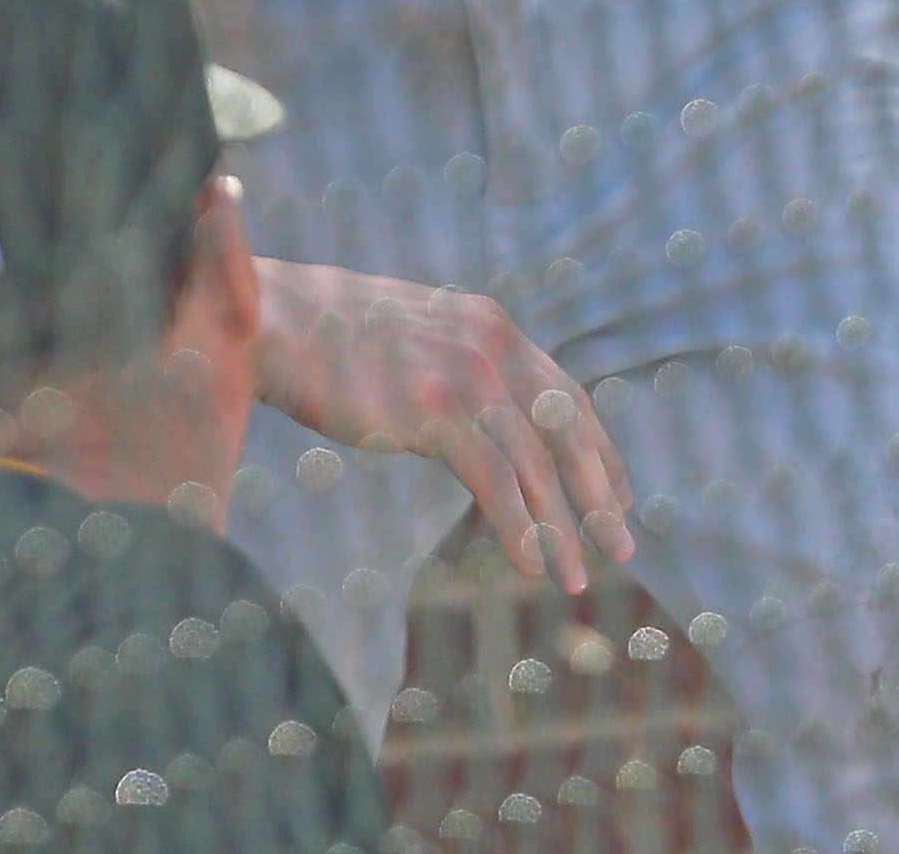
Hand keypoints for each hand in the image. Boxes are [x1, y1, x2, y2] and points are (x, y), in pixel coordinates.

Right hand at [251, 259, 636, 592]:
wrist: (277, 319)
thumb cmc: (334, 337)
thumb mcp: (418, 335)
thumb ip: (461, 363)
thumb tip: (486, 413)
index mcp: (492, 326)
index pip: (567, 394)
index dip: (599, 449)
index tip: (618, 494)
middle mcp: (492, 346)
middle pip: (567, 431)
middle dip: (599, 494)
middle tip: (622, 546)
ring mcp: (464, 377)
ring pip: (535, 465)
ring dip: (561, 528)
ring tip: (573, 578)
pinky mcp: (431, 411)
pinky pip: (491, 480)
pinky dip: (516, 526)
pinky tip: (528, 563)